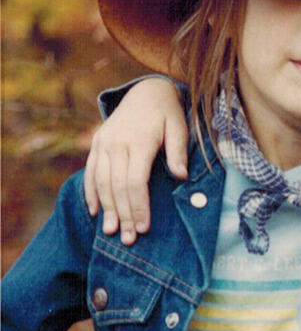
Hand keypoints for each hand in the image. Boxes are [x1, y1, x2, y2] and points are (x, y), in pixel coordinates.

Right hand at [84, 77, 187, 243]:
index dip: (138, 207)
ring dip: (106, 209)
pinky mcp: (97, 143)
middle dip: (123, 215)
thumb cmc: (168, 113)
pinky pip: (90, 171)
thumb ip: (178, 151)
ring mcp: (103, 143)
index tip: (143, 228)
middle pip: (116, 186)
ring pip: (100, 182)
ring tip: (110, 232)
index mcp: (139, 141)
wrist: (146, 90)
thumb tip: (181, 176)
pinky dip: (90, 192)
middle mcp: (117, 143)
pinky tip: (95, 211)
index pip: (135, 181)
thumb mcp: (179, 127)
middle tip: (127, 240)